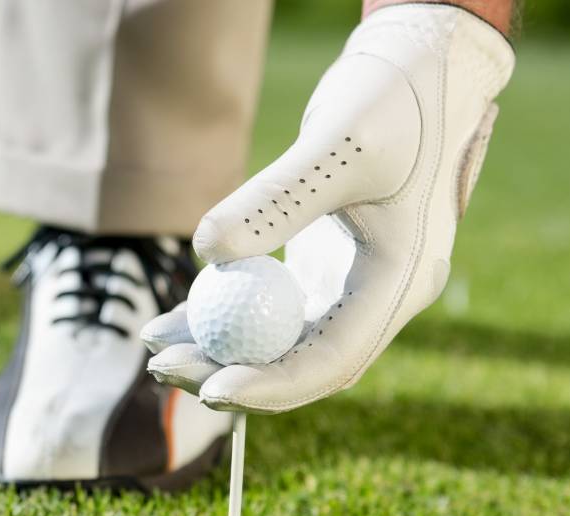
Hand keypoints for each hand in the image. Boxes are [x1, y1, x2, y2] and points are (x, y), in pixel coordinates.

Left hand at [141, 4, 513, 413]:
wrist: (415, 73)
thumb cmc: (393, 101)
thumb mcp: (341, 144)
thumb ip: (277, 200)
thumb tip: (205, 252)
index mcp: (401, 282)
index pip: (334, 358)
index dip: (272, 383)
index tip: (211, 389)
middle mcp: (376, 297)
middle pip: (299, 361)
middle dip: (230, 373)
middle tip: (163, 367)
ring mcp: (347, 285)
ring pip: (277, 339)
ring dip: (217, 348)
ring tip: (154, 344)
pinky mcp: (319, 268)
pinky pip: (266, 306)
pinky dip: (222, 312)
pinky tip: (173, 316)